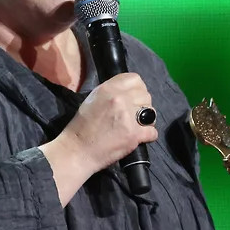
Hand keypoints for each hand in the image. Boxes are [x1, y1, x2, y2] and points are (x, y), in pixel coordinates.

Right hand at [39, 72, 157, 205]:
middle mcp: (120, 99)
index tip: (134, 98)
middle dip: (142, 105)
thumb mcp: (92, 100)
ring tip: (137, 126)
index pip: (135, 79)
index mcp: (108, 89)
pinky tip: (139, 138)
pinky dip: (148, 136)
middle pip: (146, 95)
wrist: (77, 151)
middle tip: (135, 115)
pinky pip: (152, 132)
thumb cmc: (81, 127)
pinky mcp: (134, 134)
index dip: (137, 89)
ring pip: (151, 112)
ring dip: (146, 120)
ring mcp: (128, 117)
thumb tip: (127, 92)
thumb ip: (111, 92)